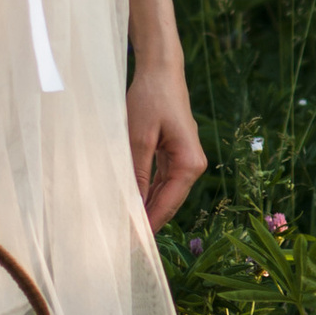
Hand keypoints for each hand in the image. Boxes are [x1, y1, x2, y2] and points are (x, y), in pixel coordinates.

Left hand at [126, 0, 205, 229]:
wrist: (161, 71)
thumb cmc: (150, 99)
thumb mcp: (138, 137)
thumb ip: (136, 172)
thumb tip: (131, 205)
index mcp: (189, 164)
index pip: (167, 204)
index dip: (147, 224)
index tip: (130, 243)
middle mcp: (193, 166)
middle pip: (168, 202)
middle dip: (146, 220)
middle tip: (122, 242)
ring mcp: (186, 161)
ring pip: (164, 194)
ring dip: (146, 208)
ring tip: (124, 228)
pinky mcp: (176, 155)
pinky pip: (161, 181)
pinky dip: (147, 192)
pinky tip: (131, 203)